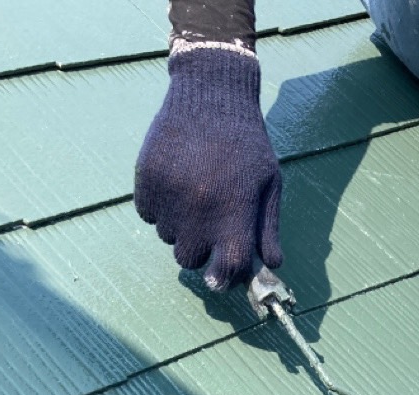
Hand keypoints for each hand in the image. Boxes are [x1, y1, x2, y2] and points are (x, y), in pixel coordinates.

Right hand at [134, 46, 282, 289]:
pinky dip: (159, 207)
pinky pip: (148, 215)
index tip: (220, 278)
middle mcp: (199, 210)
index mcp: (234, 212)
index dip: (224, 278)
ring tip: (192, 193)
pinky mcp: (146, 182)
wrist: (210, 93)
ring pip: (167, 238)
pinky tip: (174, 181)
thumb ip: (268, 228)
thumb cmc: (246, 142)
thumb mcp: (269, 183)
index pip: (227, 268)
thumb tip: (272, 266)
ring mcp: (169, 197)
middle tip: (207, 224)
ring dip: (178, 226)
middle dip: (198, 250)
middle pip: (190, 260)